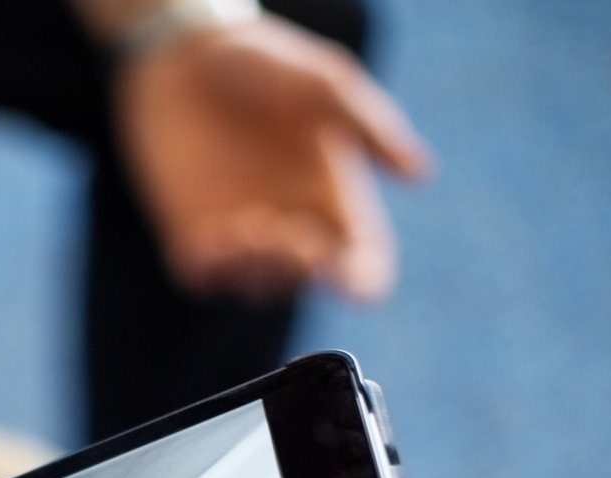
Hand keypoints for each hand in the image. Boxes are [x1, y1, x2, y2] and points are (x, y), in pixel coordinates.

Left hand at [115, 15, 433, 302]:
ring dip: (257, 268)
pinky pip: (203, 278)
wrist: (189, 59)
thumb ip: (370, 128)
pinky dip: (212, 271)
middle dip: (300, 268)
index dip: (359, 282)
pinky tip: (213, 235)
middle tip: (283, 231)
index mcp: (334, 198)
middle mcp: (293, 224)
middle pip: (310, 282)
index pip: (361, 265)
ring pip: (259, 285)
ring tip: (247, 225)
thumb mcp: (326, 87)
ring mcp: (241, 233)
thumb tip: (421, 176)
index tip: (342, 269)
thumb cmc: (267, 66)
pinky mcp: (191, 232)